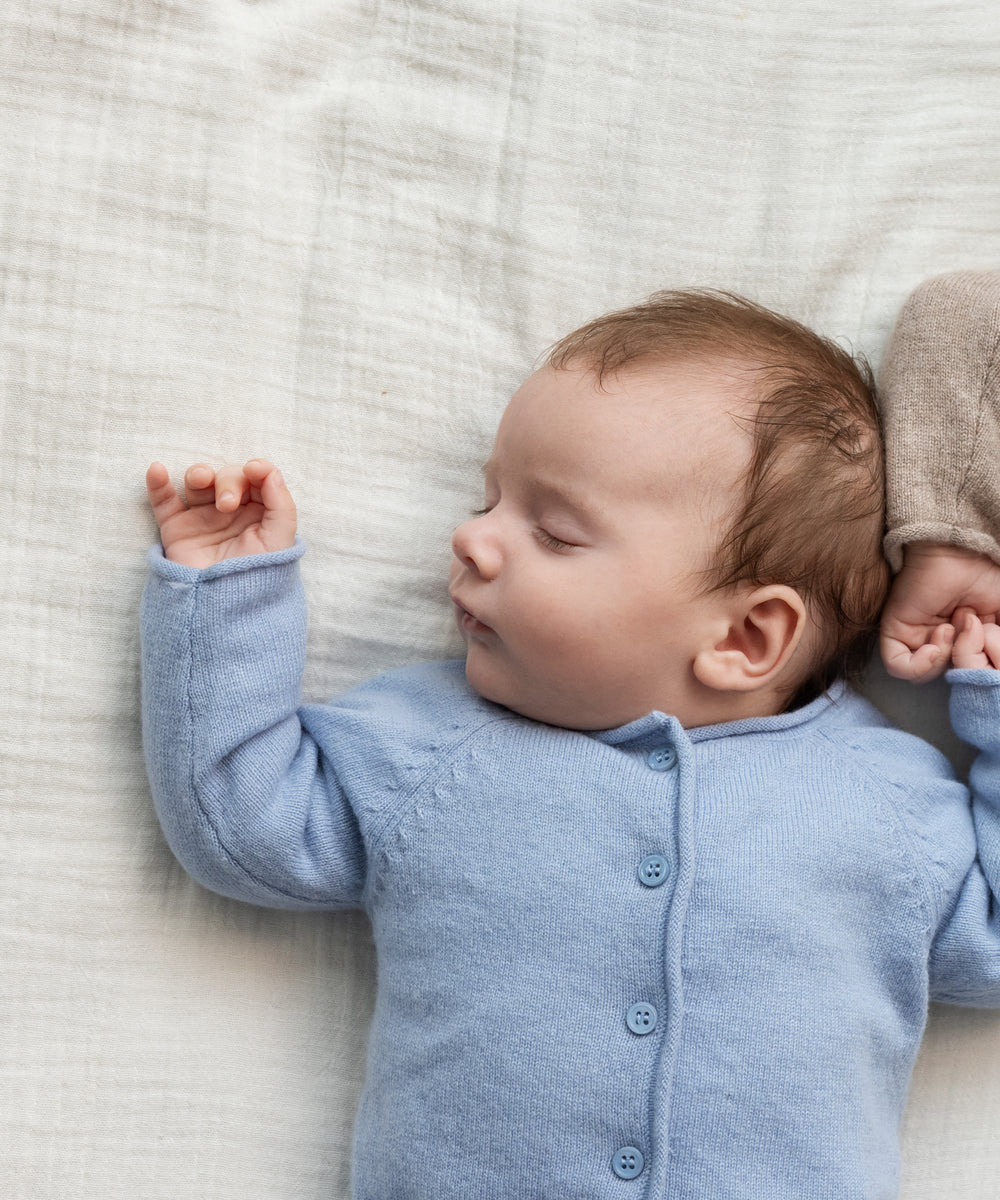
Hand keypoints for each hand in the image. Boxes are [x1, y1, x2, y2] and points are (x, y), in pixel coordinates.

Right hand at [146, 459, 296, 568]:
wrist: (225, 609)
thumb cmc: (258, 576)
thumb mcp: (279, 541)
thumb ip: (281, 504)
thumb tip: (271, 471)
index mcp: (260, 513)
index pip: (258, 480)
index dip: (257, 470)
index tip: (254, 471)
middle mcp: (232, 513)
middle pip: (228, 477)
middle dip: (228, 482)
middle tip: (226, 505)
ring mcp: (203, 519)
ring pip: (198, 482)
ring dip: (199, 473)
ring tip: (200, 481)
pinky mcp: (178, 529)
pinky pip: (164, 501)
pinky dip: (158, 484)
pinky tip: (156, 470)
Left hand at [880, 543, 999, 680]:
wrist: (959, 552)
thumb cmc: (983, 577)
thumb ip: (997, 644)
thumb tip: (995, 670)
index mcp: (960, 638)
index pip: (965, 670)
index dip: (979, 666)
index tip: (988, 644)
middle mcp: (936, 639)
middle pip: (946, 674)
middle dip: (964, 659)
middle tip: (972, 631)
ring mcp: (914, 636)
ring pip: (922, 674)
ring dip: (944, 658)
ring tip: (952, 628)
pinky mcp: (894, 630)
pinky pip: (898, 665)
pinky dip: (918, 665)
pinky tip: (934, 645)